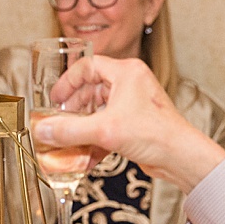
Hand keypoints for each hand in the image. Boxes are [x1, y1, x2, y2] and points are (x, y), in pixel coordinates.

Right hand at [29, 56, 224, 192]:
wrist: (180, 157)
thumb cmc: (155, 134)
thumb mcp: (105, 130)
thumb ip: (70, 130)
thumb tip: (44, 129)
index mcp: (126, 72)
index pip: (88, 66)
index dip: (68, 81)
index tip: (55, 97)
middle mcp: (131, 84)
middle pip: (92, 88)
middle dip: (74, 107)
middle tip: (60, 119)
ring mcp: (134, 103)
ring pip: (100, 108)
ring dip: (84, 124)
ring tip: (70, 137)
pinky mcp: (136, 123)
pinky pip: (109, 124)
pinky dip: (96, 137)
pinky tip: (86, 155)